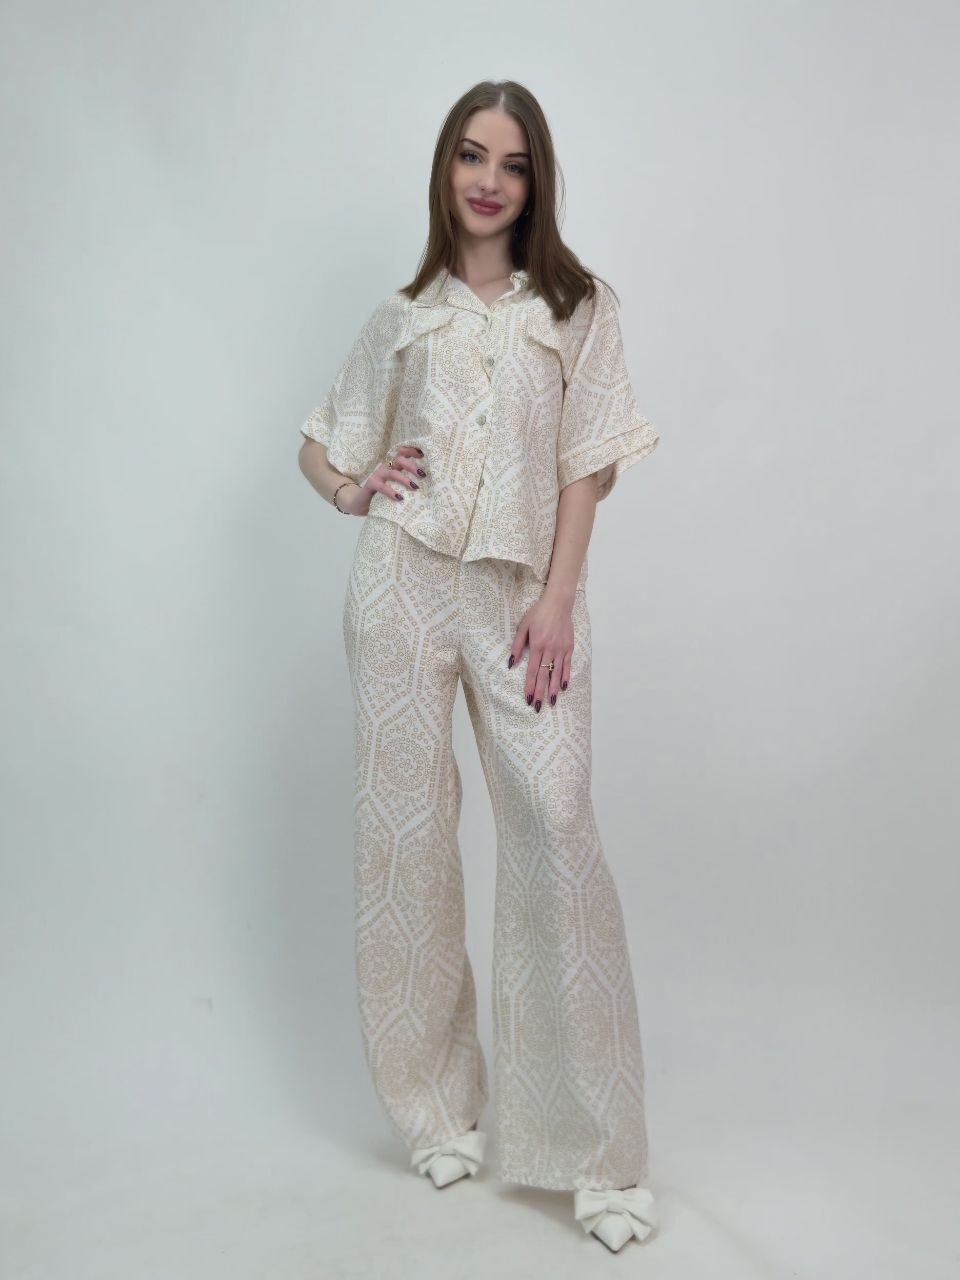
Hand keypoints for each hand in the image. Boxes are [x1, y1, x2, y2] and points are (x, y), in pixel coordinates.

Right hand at [342, 445, 426, 514]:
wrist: (361, 503)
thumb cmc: (383, 495)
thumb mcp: (396, 487)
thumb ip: (408, 484)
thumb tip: (428, 486)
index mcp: (393, 466)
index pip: (402, 453)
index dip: (412, 451)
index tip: (424, 453)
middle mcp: (386, 468)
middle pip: (399, 460)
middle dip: (412, 466)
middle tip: (422, 475)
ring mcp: (378, 475)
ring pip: (392, 473)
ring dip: (404, 479)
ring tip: (415, 487)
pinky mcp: (371, 485)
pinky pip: (382, 487)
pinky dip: (391, 492)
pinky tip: (399, 498)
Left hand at [508, 592, 573, 710]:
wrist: (558, 603)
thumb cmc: (538, 613)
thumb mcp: (523, 626)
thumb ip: (517, 645)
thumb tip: (511, 664)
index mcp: (538, 645)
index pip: (532, 671)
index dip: (530, 686)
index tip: (528, 699)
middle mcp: (550, 650)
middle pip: (544, 676)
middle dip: (541, 693)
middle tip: (538, 707)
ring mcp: (561, 649)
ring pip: (557, 673)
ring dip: (554, 689)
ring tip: (551, 702)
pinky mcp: (569, 647)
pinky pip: (567, 665)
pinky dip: (566, 677)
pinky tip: (563, 687)